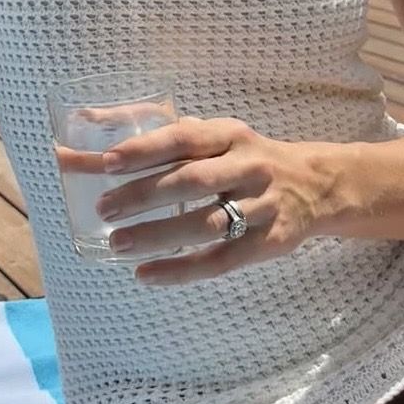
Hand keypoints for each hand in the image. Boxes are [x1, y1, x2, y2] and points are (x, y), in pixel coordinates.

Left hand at [78, 116, 335, 284]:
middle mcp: (249, 166)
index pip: (185, 137)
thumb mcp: (214, 138)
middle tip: (104, 209)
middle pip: (193, 181)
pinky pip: (222, 261)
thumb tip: (86, 128)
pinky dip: (182, 270)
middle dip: (145, 195)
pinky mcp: (269, 243)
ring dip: (160, 235)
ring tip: (117, 244)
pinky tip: (147, 275)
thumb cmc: (244, 158)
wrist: (316, 186)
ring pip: (208, 224)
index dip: (146, 149)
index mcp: (230, 134)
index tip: (107, 162)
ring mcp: (262, 206)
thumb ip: (160, 139)